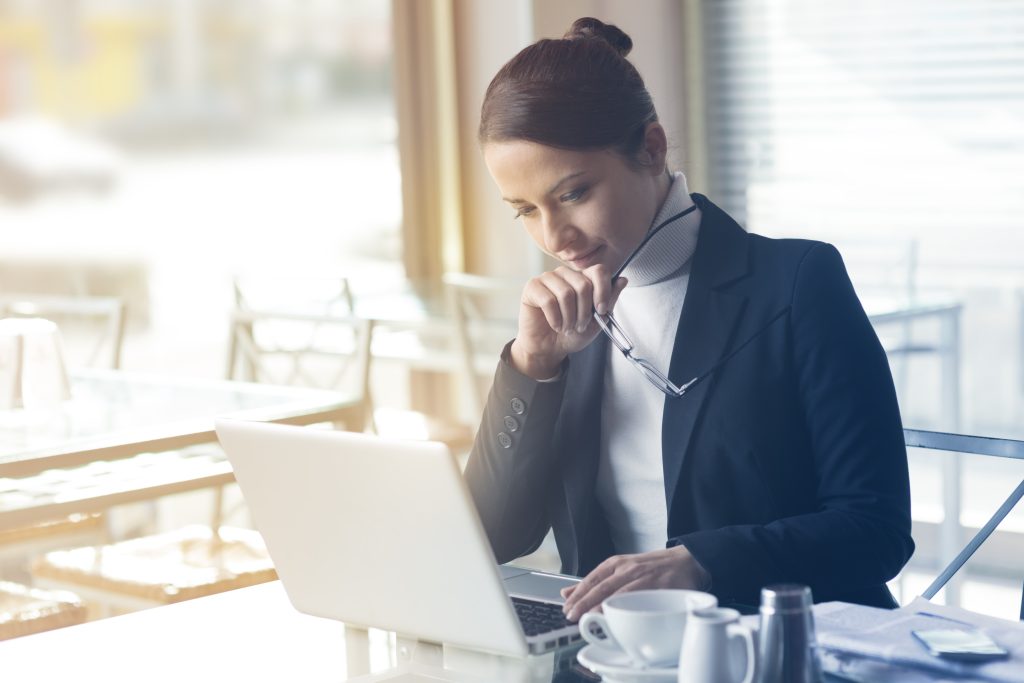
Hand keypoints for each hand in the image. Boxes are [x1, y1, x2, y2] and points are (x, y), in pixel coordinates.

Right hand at [510, 264, 627, 378]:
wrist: (550, 348)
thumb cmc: (571, 333)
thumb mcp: (597, 320)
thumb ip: (609, 300)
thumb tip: (623, 280)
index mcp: (583, 278)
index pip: (598, 270)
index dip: (603, 291)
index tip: (601, 310)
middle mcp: (566, 274)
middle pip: (583, 285)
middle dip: (584, 312)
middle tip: (579, 325)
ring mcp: (548, 278)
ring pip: (566, 293)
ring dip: (569, 318)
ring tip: (566, 327)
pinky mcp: (532, 287)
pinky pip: (548, 300)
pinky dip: (554, 318)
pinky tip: (555, 325)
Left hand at [560, 545, 710, 621]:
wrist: (685, 561)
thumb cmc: (651, 568)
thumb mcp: (621, 569)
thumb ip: (596, 582)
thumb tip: (568, 593)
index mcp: (616, 564)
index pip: (592, 578)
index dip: (578, 593)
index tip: (567, 606)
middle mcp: (627, 568)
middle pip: (601, 586)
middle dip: (584, 602)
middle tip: (572, 615)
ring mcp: (643, 577)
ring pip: (618, 593)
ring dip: (602, 606)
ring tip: (589, 619)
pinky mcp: (658, 586)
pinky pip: (641, 599)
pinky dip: (628, 608)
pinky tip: (619, 617)